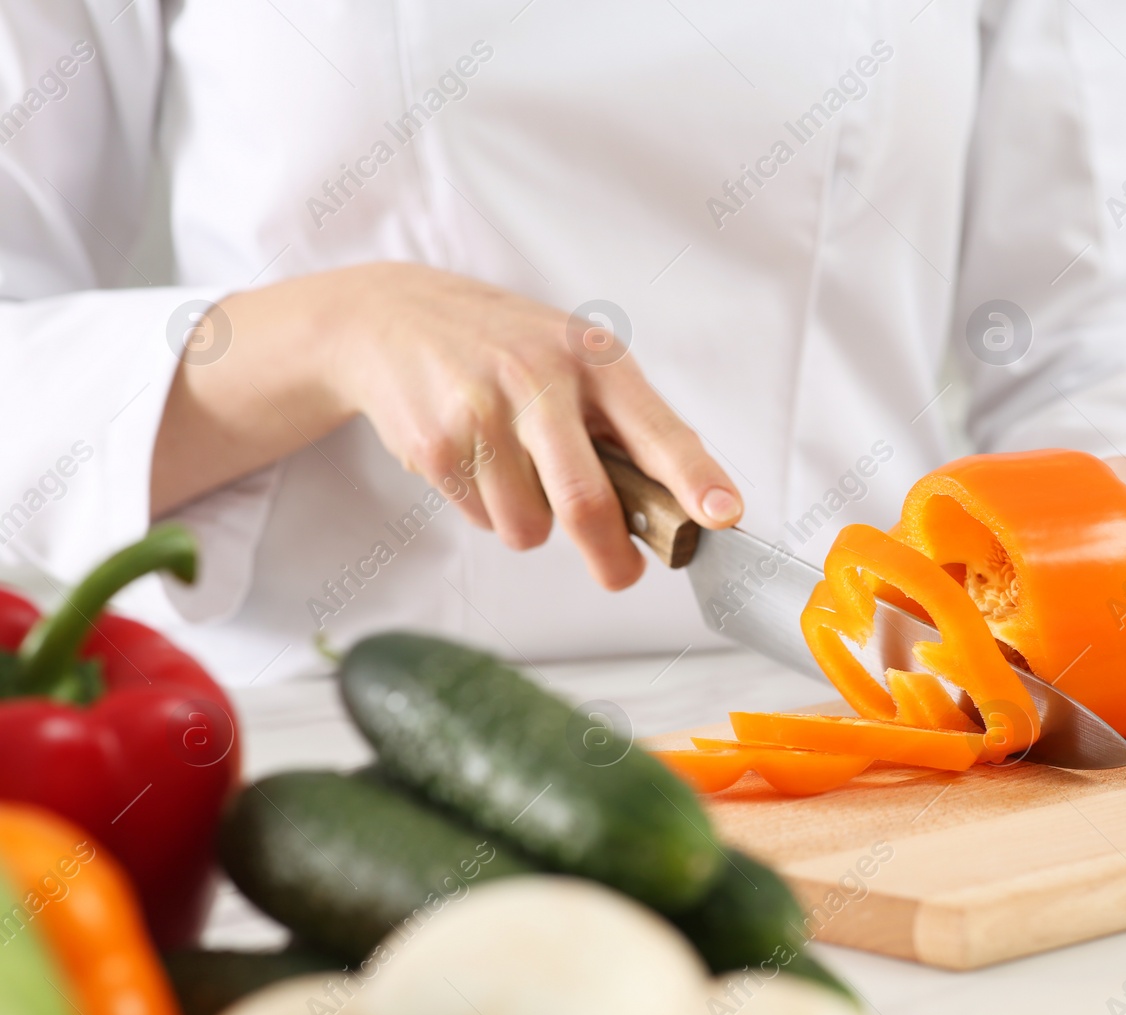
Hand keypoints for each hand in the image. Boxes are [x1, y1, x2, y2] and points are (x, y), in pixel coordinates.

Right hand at [154, 262, 742, 589]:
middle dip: (610, 555)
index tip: (724, 515)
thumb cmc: (507, 347)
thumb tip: (678, 507)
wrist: (390, 317)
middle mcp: (539, 378)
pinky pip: (482, 519)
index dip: (694, 478)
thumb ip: (622, 424)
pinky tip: (473, 458)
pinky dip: (486, 508)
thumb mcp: (573, 357)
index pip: (657, 429)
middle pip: (587, 501)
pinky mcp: (434, 444)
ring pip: (529, 526)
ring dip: (531, 523)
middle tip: (621, 575)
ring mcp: (482, 411)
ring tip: (516, 471)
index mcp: (594, 359)